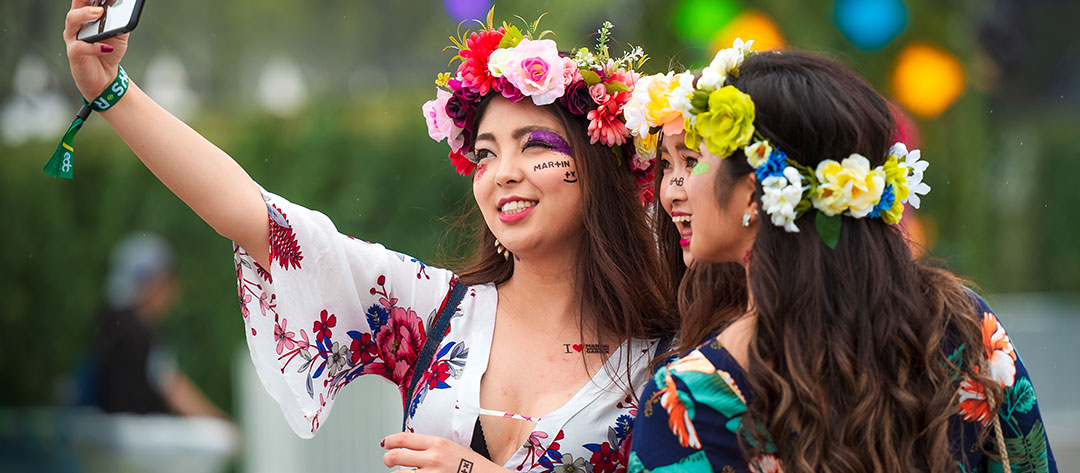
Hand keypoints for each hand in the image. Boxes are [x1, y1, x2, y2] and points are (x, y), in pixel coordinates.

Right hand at [63, 0, 128, 99]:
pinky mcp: (74, 53)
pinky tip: (106, 47)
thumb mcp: (120, 35)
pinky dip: (93, 46)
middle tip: (99, 1)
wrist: (105, 78)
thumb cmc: (109, 51)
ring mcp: (73, 38)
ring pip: (72, 20)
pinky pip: (80, 47)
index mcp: (86, 16)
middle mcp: (76, 24)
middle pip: (76, 5)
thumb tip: (127, 9)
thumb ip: (121, 22)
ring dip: (85, 14)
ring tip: (99, 12)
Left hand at [382, 432, 503, 472]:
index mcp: (437, 443)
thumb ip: (430, 446)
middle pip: (395, 456)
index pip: (403, 439)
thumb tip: (409, 446)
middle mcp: (432, 458)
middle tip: (388, 460)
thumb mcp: (451, 447)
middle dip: (387, 459)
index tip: (385, 443)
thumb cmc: (471, 465)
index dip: (389, 441)